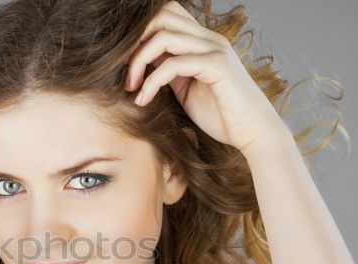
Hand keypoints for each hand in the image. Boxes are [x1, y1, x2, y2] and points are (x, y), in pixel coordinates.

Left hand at [123, 1, 290, 157]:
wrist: (253, 134)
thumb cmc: (220, 115)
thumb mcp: (185, 88)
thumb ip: (168, 70)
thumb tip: (140, 63)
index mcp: (201, 40)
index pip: (166, 15)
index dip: (139, 33)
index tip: (124, 63)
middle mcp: (208, 38)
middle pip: (161, 15)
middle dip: (134, 42)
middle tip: (124, 71)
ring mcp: (214, 50)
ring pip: (163, 37)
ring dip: (137, 62)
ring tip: (131, 87)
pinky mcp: (217, 66)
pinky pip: (173, 64)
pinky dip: (151, 82)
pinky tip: (144, 100)